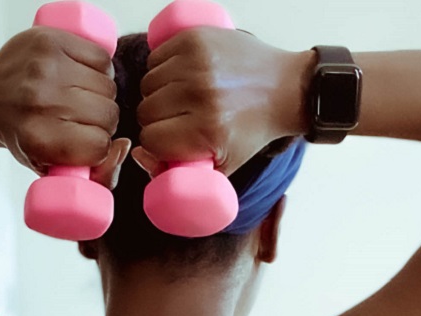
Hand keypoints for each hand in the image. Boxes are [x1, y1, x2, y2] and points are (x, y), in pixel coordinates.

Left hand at [0, 27, 127, 183]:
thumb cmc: (21, 132)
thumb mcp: (53, 167)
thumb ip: (95, 173)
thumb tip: (124, 146)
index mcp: (41, 138)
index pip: (100, 145)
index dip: (98, 146)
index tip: (83, 142)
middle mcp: (42, 101)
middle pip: (108, 114)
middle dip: (101, 119)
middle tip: (80, 118)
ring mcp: (47, 67)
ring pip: (108, 85)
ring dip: (101, 93)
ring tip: (79, 95)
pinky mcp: (51, 41)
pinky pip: (102, 58)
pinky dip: (99, 68)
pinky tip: (82, 74)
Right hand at [133, 28, 308, 177]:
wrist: (283, 88)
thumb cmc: (251, 129)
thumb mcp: (222, 165)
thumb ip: (177, 171)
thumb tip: (137, 153)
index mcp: (208, 129)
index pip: (151, 140)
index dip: (158, 143)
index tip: (173, 140)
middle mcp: (202, 94)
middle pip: (146, 111)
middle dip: (158, 119)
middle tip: (180, 118)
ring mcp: (197, 62)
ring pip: (147, 83)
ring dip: (159, 93)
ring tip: (182, 97)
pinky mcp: (195, 39)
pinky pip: (155, 57)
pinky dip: (162, 67)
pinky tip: (182, 76)